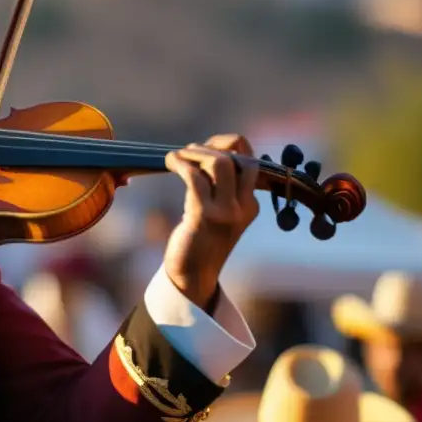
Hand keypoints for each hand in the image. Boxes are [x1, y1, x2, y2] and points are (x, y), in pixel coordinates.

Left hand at [163, 134, 259, 308]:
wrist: (193, 275)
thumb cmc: (202, 240)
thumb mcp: (221, 213)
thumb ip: (223, 188)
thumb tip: (208, 153)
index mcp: (251, 204)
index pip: (251, 162)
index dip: (229, 146)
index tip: (207, 147)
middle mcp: (243, 206)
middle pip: (236, 158)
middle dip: (210, 146)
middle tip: (189, 151)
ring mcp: (225, 211)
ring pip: (218, 163)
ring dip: (195, 152)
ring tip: (178, 156)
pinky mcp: (203, 214)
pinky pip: (194, 176)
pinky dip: (180, 162)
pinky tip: (170, 162)